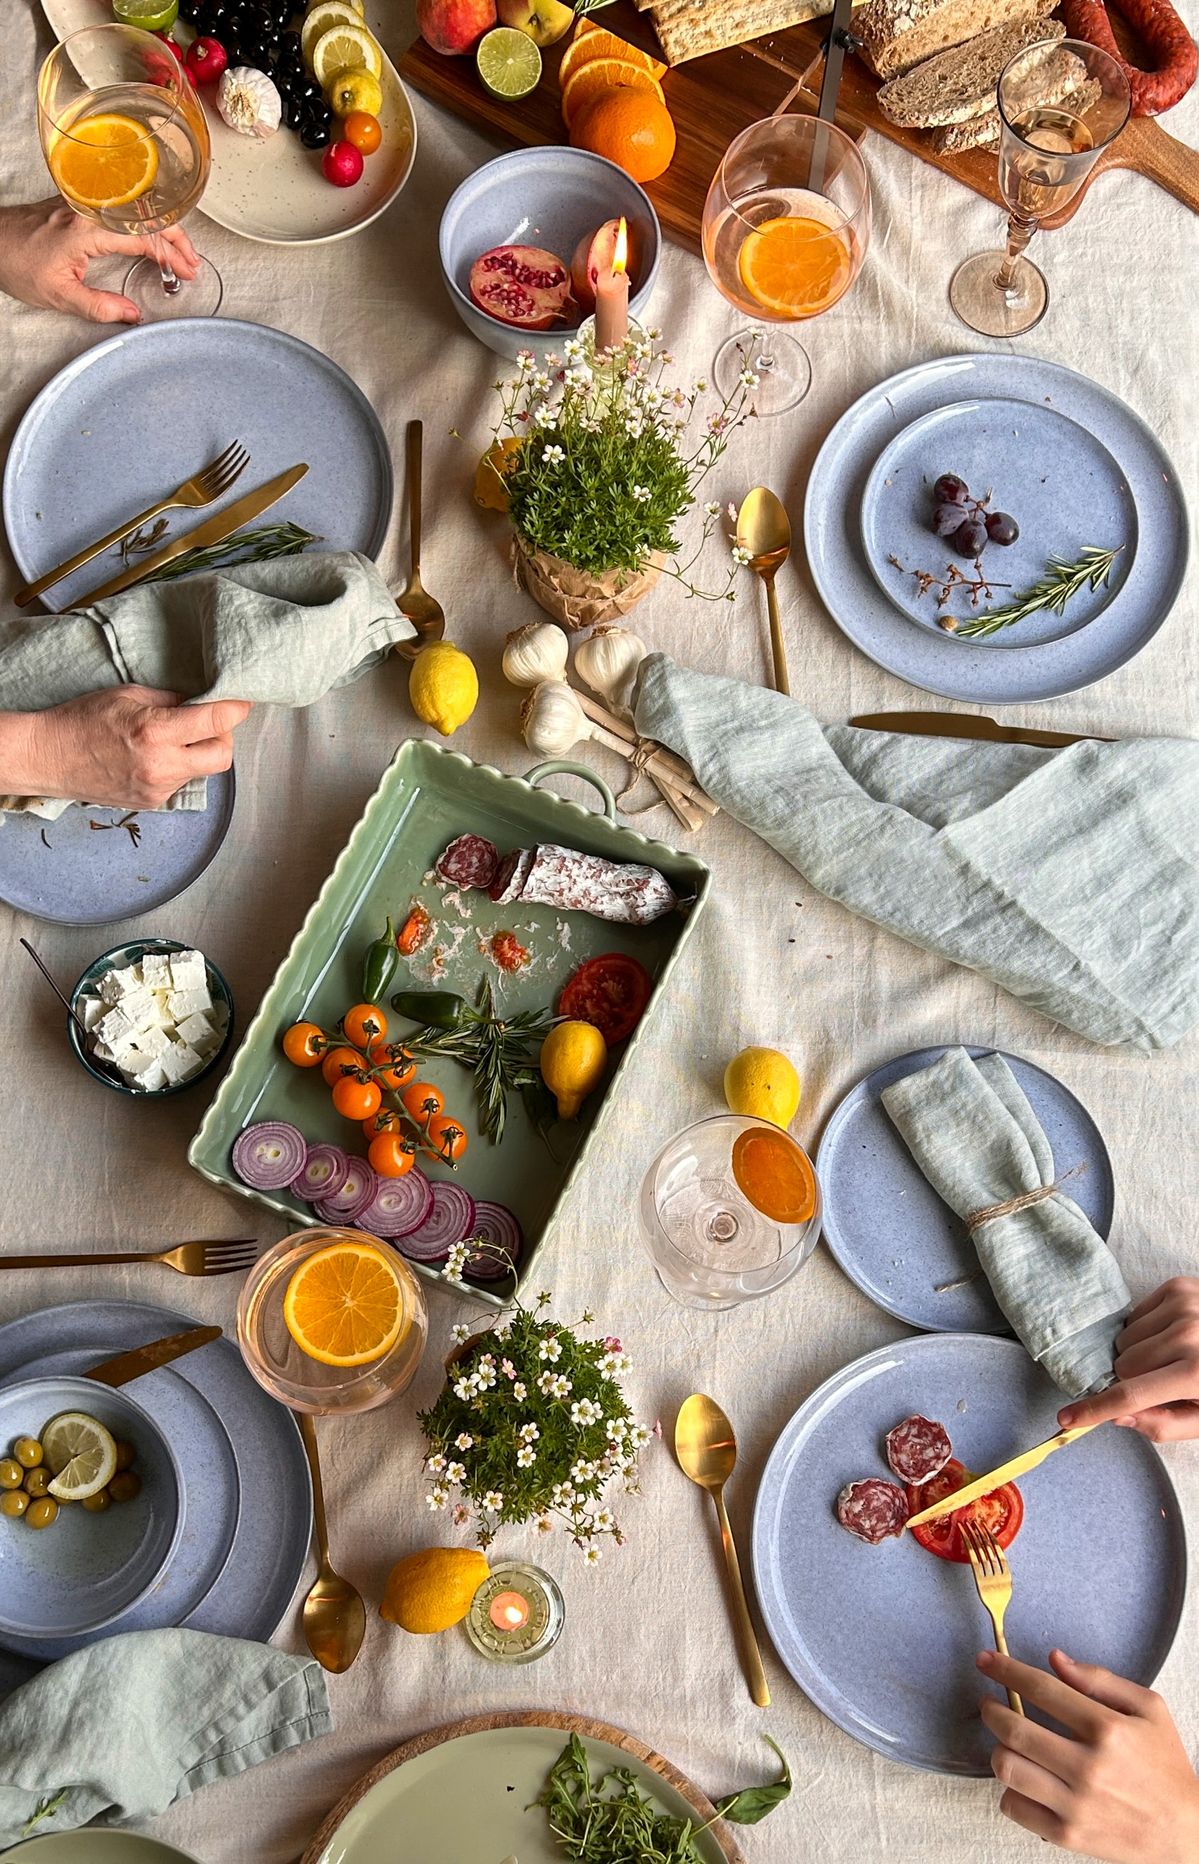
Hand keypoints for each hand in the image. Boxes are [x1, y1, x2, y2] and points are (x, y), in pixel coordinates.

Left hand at [0, 199, 198, 323]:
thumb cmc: (15, 261)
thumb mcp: (59, 295)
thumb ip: (99, 307)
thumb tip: (132, 315)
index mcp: (87, 230)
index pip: (143, 237)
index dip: (169, 256)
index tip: (185, 273)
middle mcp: (88, 209)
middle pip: (146, 217)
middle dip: (175, 240)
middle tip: (191, 263)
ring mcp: (84, 203)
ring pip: (136, 209)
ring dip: (161, 229)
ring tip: (178, 252)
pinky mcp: (79, 204)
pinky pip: (121, 209)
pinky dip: (142, 223)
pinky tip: (151, 237)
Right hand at [7, 687, 249, 808]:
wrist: (49, 758)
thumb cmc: (83, 720)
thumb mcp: (128, 695)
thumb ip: (170, 700)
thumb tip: (200, 703)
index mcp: (156, 732)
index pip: (216, 722)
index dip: (236, 709)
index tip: (242, 702)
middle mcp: (162, 765)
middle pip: (222, 757)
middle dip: (223, 737)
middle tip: (208, 723)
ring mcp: (158, 789)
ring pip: (201, 771)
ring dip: (198, 752)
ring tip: (173, 738)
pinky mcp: (152, 803)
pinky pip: (180, 783)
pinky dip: (178, 767)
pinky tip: (154, 756)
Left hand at [978, 1649, 1198, 1863]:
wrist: (1186, 1832)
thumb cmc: (1166, 1767)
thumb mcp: (1148, 1710)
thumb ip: (1100, 1679)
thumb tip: (1055, 1659)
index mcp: (1107, 1729)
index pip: (1041, 1688)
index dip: (1005, 1669)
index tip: (986, 1660)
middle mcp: (1088, 1766)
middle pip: (1014, 1728)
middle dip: (991, 1708)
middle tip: (989, 1703)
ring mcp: (1076, 1804)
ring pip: (1007, 1767)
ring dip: (998, 1748)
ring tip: (1007, 1742)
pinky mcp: (1068, 1835)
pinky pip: (1014, 1807)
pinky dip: (1009, 1789)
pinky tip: (1023, 1779)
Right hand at [1059, 1278, 1198, 1441]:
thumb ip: (1164, 1424)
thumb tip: (1118, 1416)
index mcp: (1197, 1375)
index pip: (1131, 1396)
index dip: (1094, 1410)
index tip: (1066, 1419)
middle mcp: (1187, 1335)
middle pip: (1122, 1365)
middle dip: (1135, 1379)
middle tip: (1165, 1381)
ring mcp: (1183, 1306)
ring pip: (1125, 1339)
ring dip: (1140, 1352)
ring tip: (1173, 1356)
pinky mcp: (1179, 1287)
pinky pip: (1135, 1314)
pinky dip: (1147, 1329)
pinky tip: (1175, 1335)